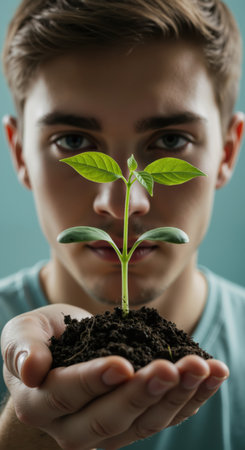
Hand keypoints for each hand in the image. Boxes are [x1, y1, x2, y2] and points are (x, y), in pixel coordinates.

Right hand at [1, 305, 228, 449]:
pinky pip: (167, 414)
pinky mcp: (138, 418)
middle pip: (110, 419)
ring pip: (145, 422)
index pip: (68, 396)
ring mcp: (110, 428)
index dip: (94, 382)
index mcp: (42, 403)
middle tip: (171, 368)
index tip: (122, 364)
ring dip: (177, 396)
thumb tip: (31, 369)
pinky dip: (194, 396)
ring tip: (202, 368)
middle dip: (143, 393)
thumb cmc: (41, 341)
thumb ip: (21, 348)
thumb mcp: (22, 333)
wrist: (61, 357)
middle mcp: (74, 427)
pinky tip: (216, 374)